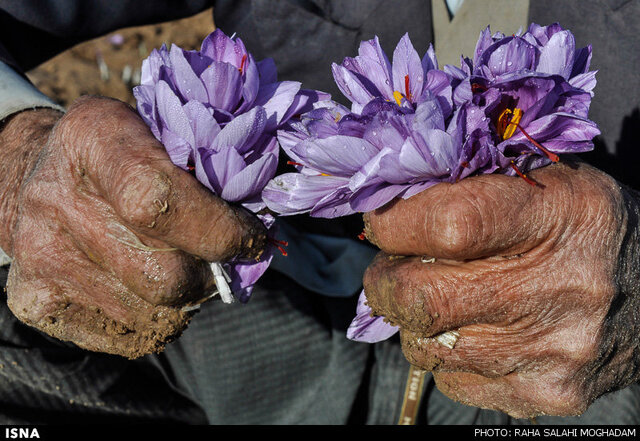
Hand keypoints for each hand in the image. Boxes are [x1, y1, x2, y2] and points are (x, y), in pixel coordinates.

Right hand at [0, 97, 266, 357]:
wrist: (31, 177)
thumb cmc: (116, 153)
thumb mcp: (156, 129)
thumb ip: (206, 169)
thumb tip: (260, 229)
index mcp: (94, 139)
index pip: (160, 202)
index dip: (220, 231)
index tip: (250, 237)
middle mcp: (56, 200)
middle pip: (163, 275)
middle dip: (212, 274)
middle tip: (221, 257)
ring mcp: (41, 256)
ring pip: (156, 314)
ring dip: (188, 298)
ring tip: (181, 265)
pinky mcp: (36, 301)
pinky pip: (130, 336)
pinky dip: (158, 318)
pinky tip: (147, 285)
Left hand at [362, 160, 639, 417]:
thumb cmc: (581, 227)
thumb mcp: (541, 181)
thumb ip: (466, 186)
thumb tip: (385, 207)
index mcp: (558, 215)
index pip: (448, 225)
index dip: (395, 226)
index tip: (382, 224)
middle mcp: (560, 289)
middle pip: (423, 298)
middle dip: (384, 282)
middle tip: (389, 269)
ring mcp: (553, 352)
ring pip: (425, 347)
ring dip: (413, 321)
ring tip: (440, 298)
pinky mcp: (545, 394)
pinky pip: (452, 381)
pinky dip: (444, 356)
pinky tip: (473, 332)